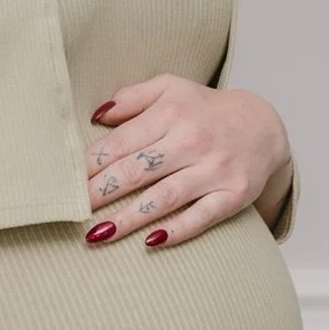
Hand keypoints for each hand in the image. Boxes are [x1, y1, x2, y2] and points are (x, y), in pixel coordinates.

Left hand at [83, 76, 290, 248]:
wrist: (265, 126)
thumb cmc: (205, 109)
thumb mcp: (171, 88)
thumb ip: (132, 97)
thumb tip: (95, 114)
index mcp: (172, 112)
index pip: (121, 142)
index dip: (91, 164)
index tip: (64, 181)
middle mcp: (192, 140)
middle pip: (137, 170)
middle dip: (101, 192)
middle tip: (69, 210)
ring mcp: (214, 169)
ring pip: (164, 198)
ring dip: (129, 218)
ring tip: (97, 233)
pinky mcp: (234, 195)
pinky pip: (202, 217)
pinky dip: (178, 230)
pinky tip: (151, 241)